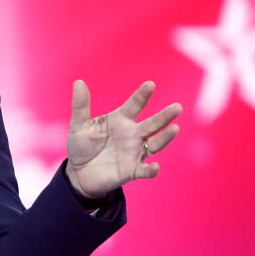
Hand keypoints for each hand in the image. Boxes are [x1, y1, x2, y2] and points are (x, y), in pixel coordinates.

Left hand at [65, 80, 181, 198]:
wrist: (78, 173)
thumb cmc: (81, 145)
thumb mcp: (79, 125)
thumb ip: (80, 105)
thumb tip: (78, 82)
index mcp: (120, 120)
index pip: (134, 105)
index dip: (142, 95)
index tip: (150, 84)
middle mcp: (132, 134)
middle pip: (152, 124)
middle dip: (164, 116)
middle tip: (177, 107)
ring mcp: (134, 152)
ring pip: (155, 144)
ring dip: (165, 137)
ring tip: (175, 129)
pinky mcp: (132, 171)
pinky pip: (145, 170)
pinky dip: (151, 170)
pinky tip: (155, 167)